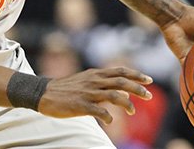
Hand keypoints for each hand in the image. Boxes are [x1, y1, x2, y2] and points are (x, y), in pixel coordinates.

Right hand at [37, 66, 152, 124]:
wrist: (44, 93)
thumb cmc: (67, 88)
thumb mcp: (86, 80)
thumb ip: (104, 83)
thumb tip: (123, 90)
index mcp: (96, 74)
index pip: (120, 71)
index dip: (136, 75)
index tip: (149, 80)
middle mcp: (94, 81)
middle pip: (121, 82)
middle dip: (138, 88)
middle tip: (149, 96)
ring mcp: (88, 93)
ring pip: (114, 95)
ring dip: (127, 103)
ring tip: (132, 111)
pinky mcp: (81, 105)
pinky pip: (99, 111)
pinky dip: (108, 117)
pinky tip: (110, 121)